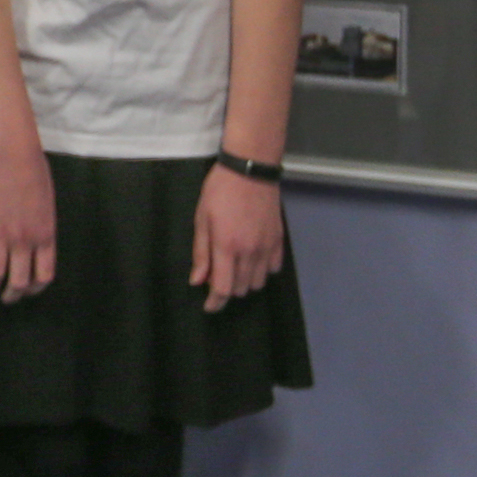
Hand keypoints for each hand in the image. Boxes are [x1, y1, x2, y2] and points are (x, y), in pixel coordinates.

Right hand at [0, 146, 55, 301]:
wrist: (13, 157)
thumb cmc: (36, 176)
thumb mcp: (48, 207)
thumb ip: (42, 231)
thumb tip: (35, 247)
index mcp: (44, 237)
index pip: (43, 275)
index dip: (35, 288)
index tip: (28, 291)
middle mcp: (23, 240)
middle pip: (18, 281)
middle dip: (12, 295)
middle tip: (7, 299)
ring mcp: (0, 233)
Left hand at [188, 165, 284, 313]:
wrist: (250, 169)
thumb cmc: (220, 191)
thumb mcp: (201, 219)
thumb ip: (201, 253)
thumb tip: (197, 281)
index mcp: (227, 247)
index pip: (223, 288)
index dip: (215, 303)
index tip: (209, 306)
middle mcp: (250, 252)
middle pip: (241, 289)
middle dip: (227, 289)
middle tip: (216, 275)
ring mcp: (267, 246)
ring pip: (258, 282)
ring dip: (245, 281)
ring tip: (234, 267)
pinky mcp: (278, 239)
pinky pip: (273, 268)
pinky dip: (262, 270)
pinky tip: (252, 259)